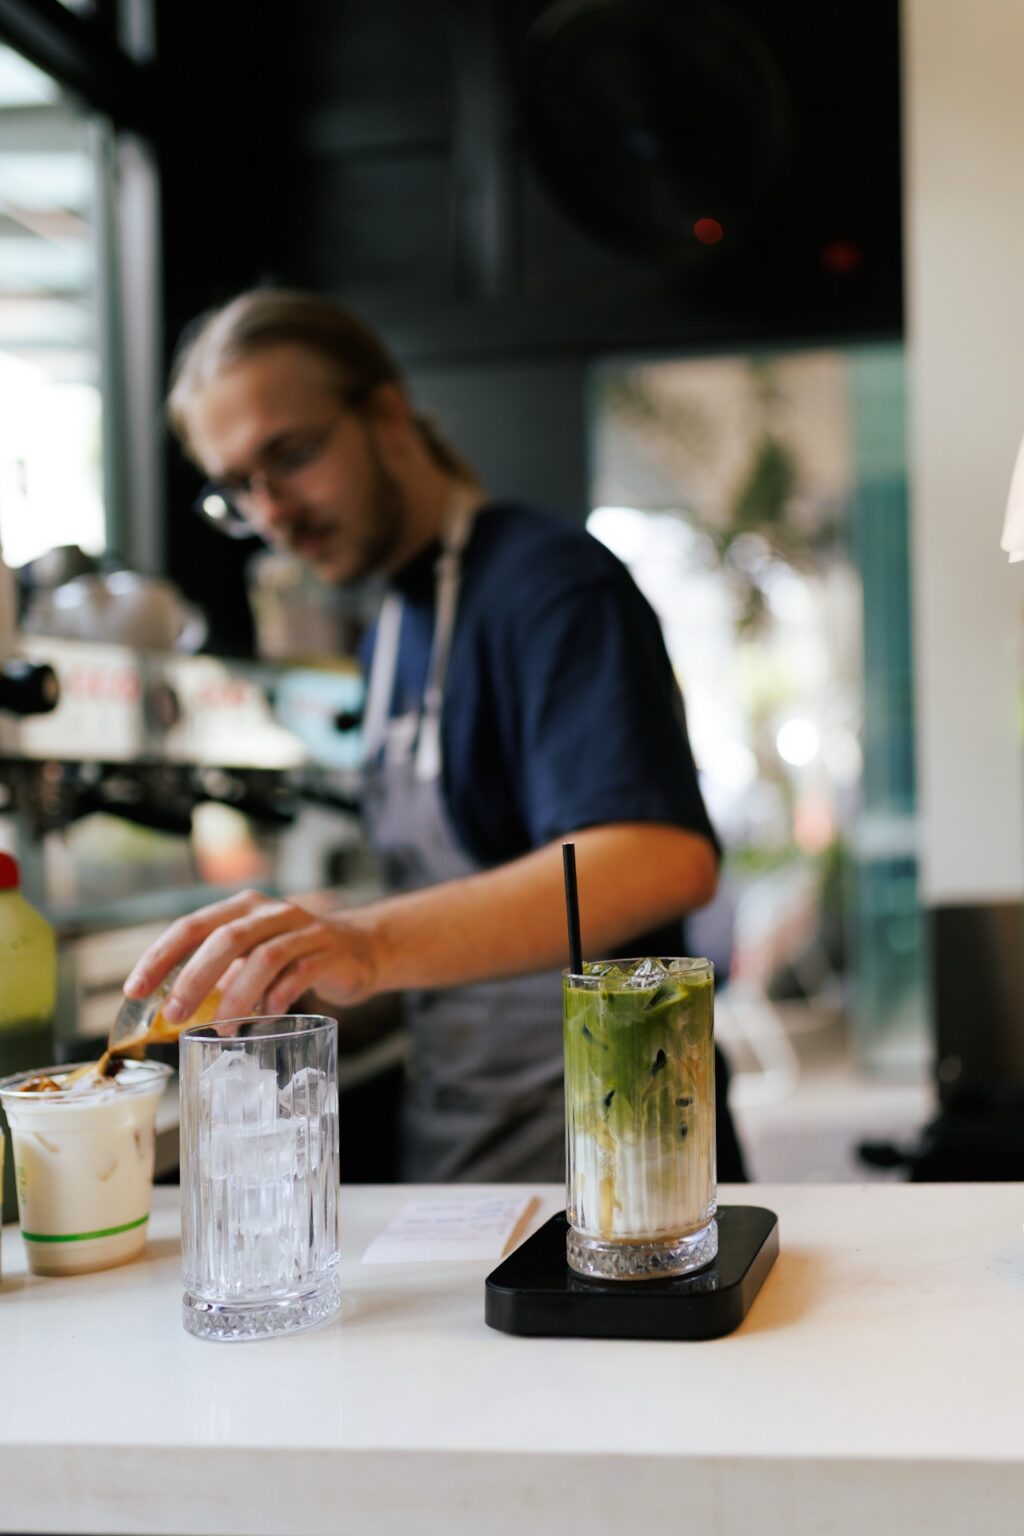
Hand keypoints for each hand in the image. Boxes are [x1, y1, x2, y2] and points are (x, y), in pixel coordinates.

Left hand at [123, 889, 378, 1022]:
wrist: (359, 949)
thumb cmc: (294, 957)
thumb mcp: (249, 958)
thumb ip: (217, 975)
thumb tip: (169, 1010)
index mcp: (242, 908)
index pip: (191, 926)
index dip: (160, 957)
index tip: (134, 991)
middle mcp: (271, 912)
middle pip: (226, 938)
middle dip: (194, 978)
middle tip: (174, 1015)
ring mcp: (303, 930)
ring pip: (264, 957)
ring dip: (237, 996)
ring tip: (222, 1029)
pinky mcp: (329, 953)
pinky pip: (300, 974)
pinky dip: (278, 997)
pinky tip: (266, 1017)